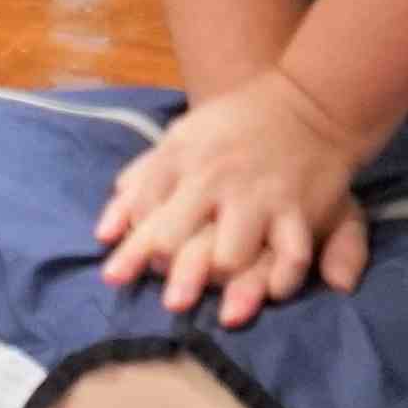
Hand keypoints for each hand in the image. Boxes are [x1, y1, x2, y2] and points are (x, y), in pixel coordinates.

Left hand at [94, 71, 374, 329]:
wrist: (304, 102)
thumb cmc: (230, 129)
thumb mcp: (179, 139)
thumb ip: (140, 182)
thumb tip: (103, 234)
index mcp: (180, 158)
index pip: (143, 210)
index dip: (133, 247)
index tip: (125, 275)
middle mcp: (214, 179)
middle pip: (176, 239)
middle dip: (170, 273)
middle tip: (172, 301)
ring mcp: (256, 195)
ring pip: (229, 256)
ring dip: (223, 281)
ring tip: (221, 305)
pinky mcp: (298, 211)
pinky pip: (289, 257)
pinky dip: (281, 280)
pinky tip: (271, 294)